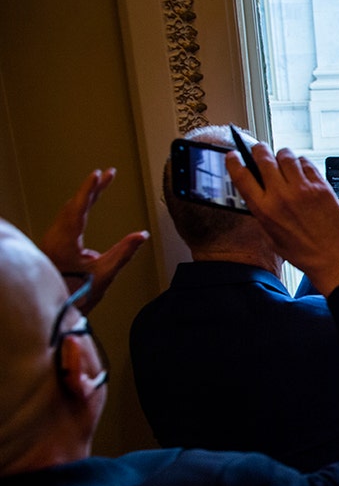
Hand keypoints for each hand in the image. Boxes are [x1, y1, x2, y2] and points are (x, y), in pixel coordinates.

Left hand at [40, 168, 148, 313]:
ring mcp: (52, 240)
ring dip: (85, 197)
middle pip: (73, 205)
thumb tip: (140, 237)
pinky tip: (85, 205)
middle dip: (91, 189)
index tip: (99, 175)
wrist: (57, 311)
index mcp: (65, 242)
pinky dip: (78, 207)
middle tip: (107, 176)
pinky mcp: (54, 244)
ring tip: (100, 185)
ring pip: (68, 211)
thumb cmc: (76, 295)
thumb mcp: (105, 274)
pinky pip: (66, 219)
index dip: (90, 189)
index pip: (78, 208)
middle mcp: (55, 238)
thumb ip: (124, 252)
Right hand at [225, 144, 338, 294]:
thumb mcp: (271, 235)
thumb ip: (263, 211)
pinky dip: (301, 163)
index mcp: (264, 210)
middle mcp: (281, 196)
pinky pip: (307, 164)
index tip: (233, 155)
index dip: (234, 161)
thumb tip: (258, 190)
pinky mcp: (321, 187)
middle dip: (259, 150)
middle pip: (264, 158)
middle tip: (260, 150)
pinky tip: (302, 170)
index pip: (241, 176)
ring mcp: (302, 190)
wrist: (332, 258)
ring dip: (282, 154)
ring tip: (283, 160)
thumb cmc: (302, 252)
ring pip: (286, 155)